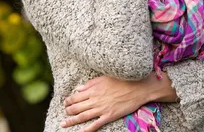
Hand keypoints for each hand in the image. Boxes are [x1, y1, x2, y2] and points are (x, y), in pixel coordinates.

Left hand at [61, 73, 178, 130]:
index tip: (66, 102)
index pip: (76, 96)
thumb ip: (91, 83)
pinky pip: (95, 125)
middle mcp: (95, 99)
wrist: (139, 87)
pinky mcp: (109, 116)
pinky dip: (86, 130)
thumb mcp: (105, 77)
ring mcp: (102, 109)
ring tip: (64, 123)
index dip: (69, 100)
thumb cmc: (123, 80)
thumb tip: (78, 88)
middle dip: (68, 110)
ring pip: (83, 116)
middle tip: (64, 112)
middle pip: (77, 107)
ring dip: (72, 120)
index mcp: (94, 89)